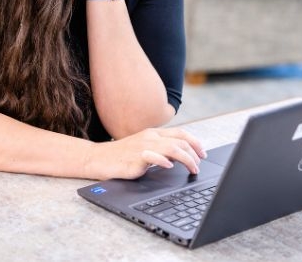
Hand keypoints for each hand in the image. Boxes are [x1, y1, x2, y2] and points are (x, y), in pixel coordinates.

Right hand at [85, 127, 206, 179]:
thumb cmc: (121, 156)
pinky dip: (164, 161)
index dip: (195, 142)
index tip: (203, 154)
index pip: (180, 133)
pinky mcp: (136, 158)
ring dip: (187, 159)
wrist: (98, 158)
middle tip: (199, 166)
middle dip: (194, 154)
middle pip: (180, 141)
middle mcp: (150, 137)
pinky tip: (169, 166)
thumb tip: (178, 157)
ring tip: (192, 169)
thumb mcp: (143, 148)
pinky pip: (153, 156)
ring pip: (172, 148)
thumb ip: (159, 149)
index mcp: (153, 133)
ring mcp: (143, 147)